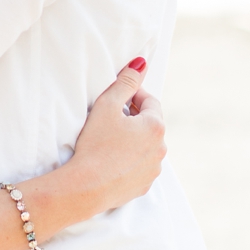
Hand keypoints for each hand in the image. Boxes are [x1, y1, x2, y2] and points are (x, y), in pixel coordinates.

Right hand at [63, 61, 166, 213]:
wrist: (87, 186)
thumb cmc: (95, 143)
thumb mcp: (107, 105)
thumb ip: (125, 82)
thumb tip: (141, 63)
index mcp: (155, 126)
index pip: (150, 101)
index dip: (133, 95)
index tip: (117, 97)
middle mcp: (161, 148)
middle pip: (150, 124)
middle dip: (134, 118)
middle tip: (109, 117)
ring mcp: (154, 169)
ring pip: (147, 146)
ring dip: (134, 139)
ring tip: (109, 140)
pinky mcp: (144, 185)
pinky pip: (140, 166)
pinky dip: (130, 160)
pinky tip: (111, 159)